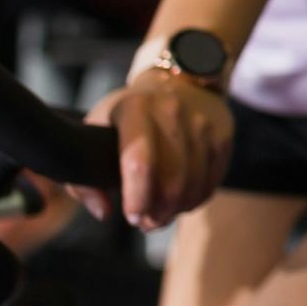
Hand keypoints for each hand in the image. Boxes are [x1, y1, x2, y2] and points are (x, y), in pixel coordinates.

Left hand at [84, 72, 232, 230]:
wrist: (177, 82)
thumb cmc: (126, 118)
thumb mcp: (95, 134)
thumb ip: (84, 180)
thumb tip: (104, 212)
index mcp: (135, 108)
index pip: (139, 162)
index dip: (137, 197)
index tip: (132, 217)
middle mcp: (171, 111)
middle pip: (171, 180)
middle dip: (158, 212)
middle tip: (146, 223)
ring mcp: (201, 122)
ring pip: (194, 184)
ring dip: (177, 210)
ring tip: (162, 214)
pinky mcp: (222, 134)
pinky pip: (212, 181)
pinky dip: (196, 200)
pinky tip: (181, 201)